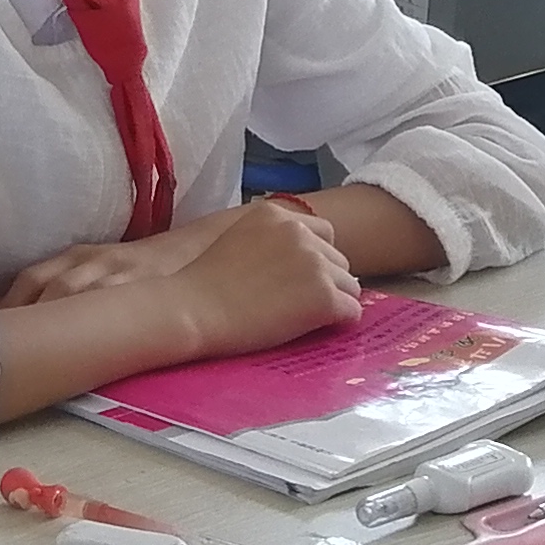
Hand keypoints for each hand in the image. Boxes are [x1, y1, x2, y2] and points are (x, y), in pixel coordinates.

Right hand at [10, 201, 361, 350]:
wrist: (192, 309)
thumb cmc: (202, 282)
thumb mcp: (236, 239)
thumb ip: (267, 239)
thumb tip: (291, 260)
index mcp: (277, 214)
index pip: (324, 233)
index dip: (317, 258)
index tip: (301, 279)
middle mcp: (300, 232)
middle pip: (338, 259)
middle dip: (326, 280)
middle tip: (301, 304)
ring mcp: (315, 264)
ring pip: (350, 285)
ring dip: (334, 301)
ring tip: (308, 319)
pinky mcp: (323, 296)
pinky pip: (351, 311)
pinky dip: (340, 322)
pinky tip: (320, 329)